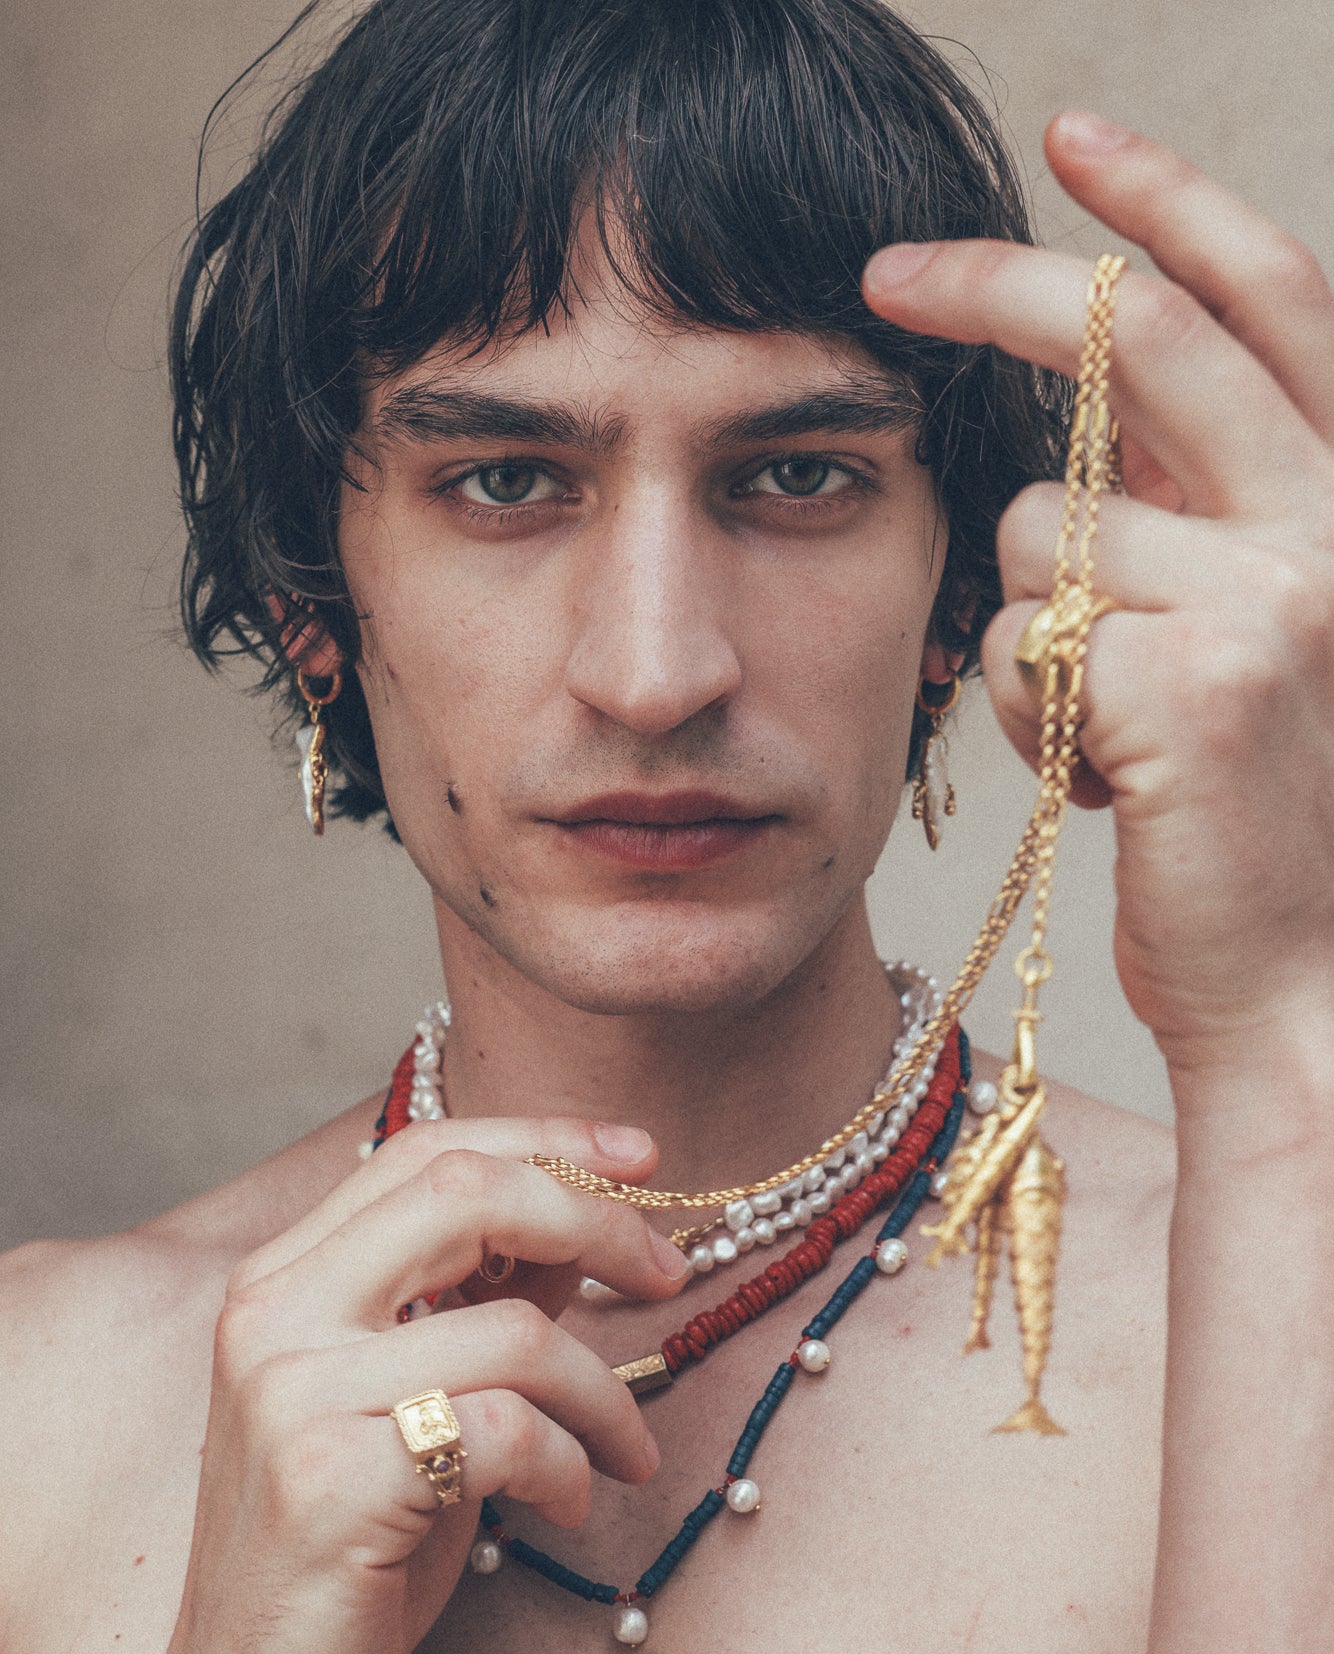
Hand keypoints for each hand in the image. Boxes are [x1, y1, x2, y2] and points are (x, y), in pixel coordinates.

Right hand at [138, 1119, 686, 1653]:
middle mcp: (273, 1315)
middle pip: (465, 1195)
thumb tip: (584, 1221)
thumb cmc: (348, 1553)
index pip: (428, 1150)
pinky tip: (568, 1503)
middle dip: (596, 1221)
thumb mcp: (416, 1402)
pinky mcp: (332, 1483)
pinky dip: (570, 1463)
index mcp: (284, 1278)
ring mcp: (293, 1395)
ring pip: (515, 1332)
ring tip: (626, 1452)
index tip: (645, 1157)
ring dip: (605, 1394)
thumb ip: (478, 1302)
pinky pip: (509, 1431)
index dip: (548, 1138)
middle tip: (668, 1276)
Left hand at [864, 112, 1333, 1084]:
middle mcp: (1331, 527)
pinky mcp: (1192, 685)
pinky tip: (1093, 774)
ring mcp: (1274, 601)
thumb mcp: (1239, 624)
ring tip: (1097, 720)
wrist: (1295, 979)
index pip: (1267, 296)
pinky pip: (1015, 638)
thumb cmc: (1241, 809)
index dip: (1166, 204)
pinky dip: (1015, 706)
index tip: (1070, 136)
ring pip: (1039, 525)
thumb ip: (1189, 500)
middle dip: (996, 289)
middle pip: (1136, 341)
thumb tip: (1081, 385)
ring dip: (1023, 619)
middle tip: (886, 272)